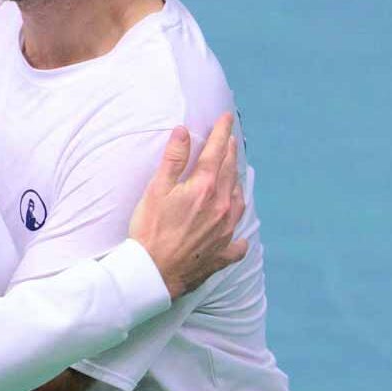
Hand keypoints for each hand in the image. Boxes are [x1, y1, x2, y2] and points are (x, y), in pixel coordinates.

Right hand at [128, 113, 249, 299]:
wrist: (154, 272)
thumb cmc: (150, 230)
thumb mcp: (156, 189)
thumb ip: (173, 159)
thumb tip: (183, 131)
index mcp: (204, 188)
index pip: (216, 152)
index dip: (221, 132)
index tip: (226, 118)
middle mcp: (221, 207)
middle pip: (229, 172)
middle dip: (230, 153)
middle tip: (230, 140)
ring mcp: (225, 231)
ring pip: (238, 201)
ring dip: (236, 184)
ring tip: (234, 176)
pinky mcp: (222, 253)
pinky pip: (238, 243)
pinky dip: (240, 236)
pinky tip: (240, 237)